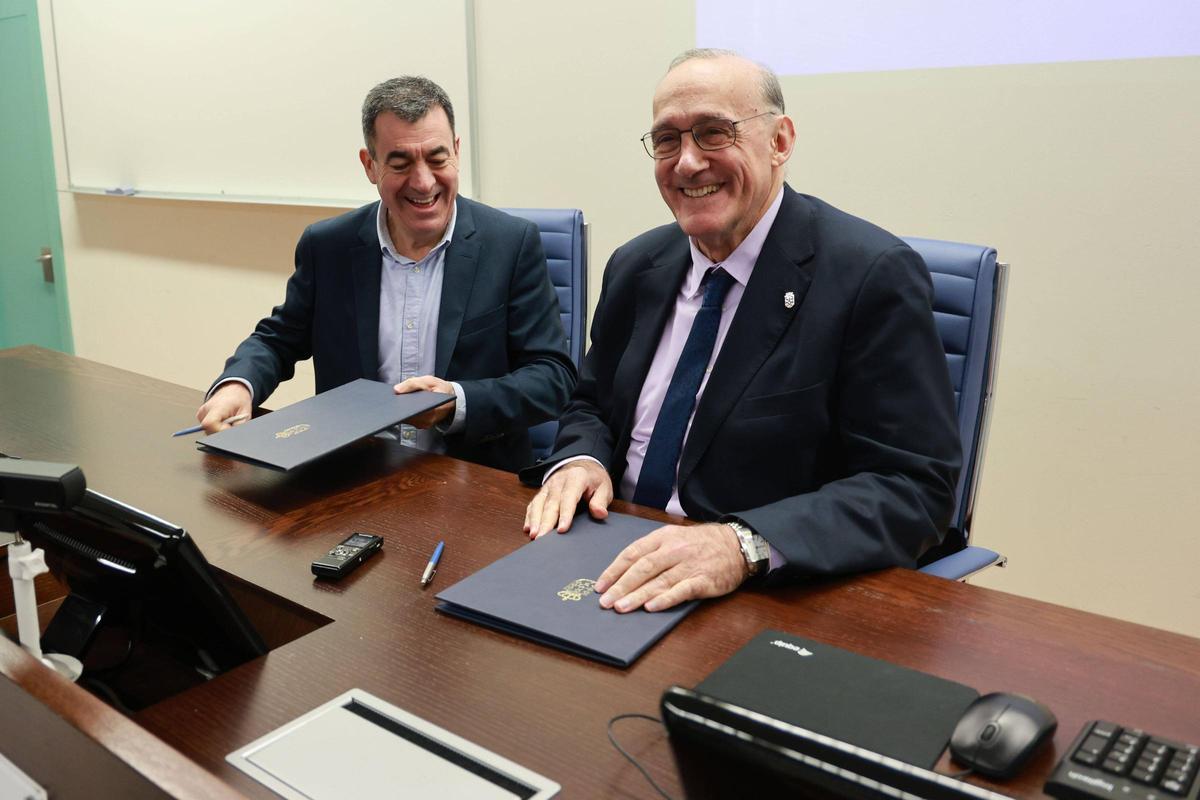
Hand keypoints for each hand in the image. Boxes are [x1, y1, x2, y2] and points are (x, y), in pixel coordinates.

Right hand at [195, 383, 251, 433]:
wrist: (233, 390)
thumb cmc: (239, 399)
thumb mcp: (245, 413)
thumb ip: (239, 426)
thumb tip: (234, 436)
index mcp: (217, 407)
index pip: (210, 424)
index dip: (220, 431)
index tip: (230, 428)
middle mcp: (206, 409)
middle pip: (209, 430)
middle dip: (222, 431)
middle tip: (231, 424)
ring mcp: (201, 413)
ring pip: (208, 431)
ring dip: (219, 430)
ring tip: (228, 421)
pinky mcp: (201, 416)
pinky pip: (207, 428)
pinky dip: (216, 427)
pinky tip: (223, 421)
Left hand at [394, 375, 455, 428]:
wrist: (451, 399)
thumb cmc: (440, 389)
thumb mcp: (429, 381)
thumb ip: (412, 383)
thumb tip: (396, 390)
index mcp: (431, 409)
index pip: (410, 410)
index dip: (399, 405)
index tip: (390, 400)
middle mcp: (426, 420)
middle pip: (406, 416)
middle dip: (398, 407)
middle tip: (389, 399)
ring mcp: (424, 424)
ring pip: (406, 418)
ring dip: (400, 410)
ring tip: (394, 400)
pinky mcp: (421, 425)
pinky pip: (409, 419)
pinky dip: (405, 412)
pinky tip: (401, 404)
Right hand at [523, 460, 612, 537]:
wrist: (582, 465)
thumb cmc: (593, 480)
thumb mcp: (604, 487)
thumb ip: (601, 501)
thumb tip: (600, 513)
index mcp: (576, 478)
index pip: (569, 498)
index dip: (565, 514)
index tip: (562, 529)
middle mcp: (559, 481)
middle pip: (551, 503)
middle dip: (546, 522)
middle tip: (542, 539)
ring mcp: (548, 486)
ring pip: (539, 504)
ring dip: (535, 520)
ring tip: (534, 535)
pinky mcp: (543, 492)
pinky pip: (534, 504)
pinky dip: (530, 516)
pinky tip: (528, 529)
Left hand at [595, 523, 747, 612]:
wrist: (737, 545)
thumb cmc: (702, 543)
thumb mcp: (675, 536)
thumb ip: (652, 551)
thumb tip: (625, 572)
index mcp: (663, 537)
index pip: (633, 553)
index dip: (614, 570)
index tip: (600, 585)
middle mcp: (674, 549)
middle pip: (642, 568)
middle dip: (621, 586)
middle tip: (605, 602)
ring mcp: (689, 565)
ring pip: (658, 581)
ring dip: (637, 595)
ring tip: (621, 608)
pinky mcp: (703, 580)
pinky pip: (681, 590)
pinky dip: (665, 599)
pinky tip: (651, 607)